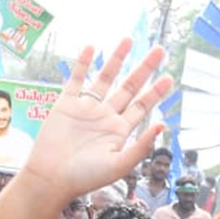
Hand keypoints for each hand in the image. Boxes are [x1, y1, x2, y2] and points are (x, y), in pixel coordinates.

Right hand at [23, 41, 171, 198]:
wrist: (50, 179)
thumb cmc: (84, 177)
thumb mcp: (118, 165)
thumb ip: (141, 146)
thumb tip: (163, 124)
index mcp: (118, 131)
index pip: (141, 106)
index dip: (155, 92)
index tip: (169, 78)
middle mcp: (104, 117)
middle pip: (128, 87)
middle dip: (144, 69)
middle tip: (160, 50)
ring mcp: (85, 109)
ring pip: (104, 78)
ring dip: (117, 59)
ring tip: (129, 40)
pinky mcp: (65, 105)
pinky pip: (75, 80)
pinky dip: (82, 64)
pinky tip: (91, 48)